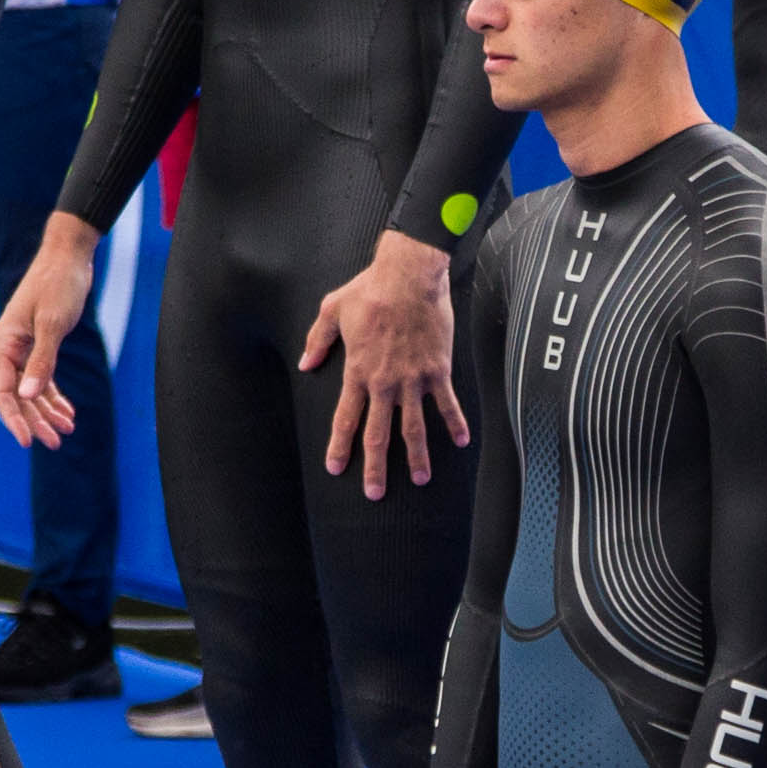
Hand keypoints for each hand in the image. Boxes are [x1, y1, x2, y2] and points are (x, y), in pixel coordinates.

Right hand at [0, 213, 99, 442]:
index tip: (28, 441)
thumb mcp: (52, 324)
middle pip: (18, 395)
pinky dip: (55, 395)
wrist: (69, 256)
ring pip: (32, 389)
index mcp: (5, 344)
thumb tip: (28, 397)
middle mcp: (11, 349)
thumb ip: (41, 362)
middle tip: (55, 442)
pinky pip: (44, 377)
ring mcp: (25, 347)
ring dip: (47, 411)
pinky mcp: (41, 344)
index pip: (3, 391)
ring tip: (66, 431)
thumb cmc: (57, 284)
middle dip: (35, 420)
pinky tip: (68, 412)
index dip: (14, 418)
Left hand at [302, 231, 465, 495]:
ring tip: (419, 479)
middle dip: (375, 467)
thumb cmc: (370, 289)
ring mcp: (413, 379)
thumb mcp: (332, 310)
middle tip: (374, 492)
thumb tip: (305, 363)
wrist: (409, 275)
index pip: (346, 418)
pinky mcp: (438, 370)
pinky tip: (461, 443)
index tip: (336, 468)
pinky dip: (455, 424)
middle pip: (378, 433)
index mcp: (357, 371)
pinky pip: (447, 403)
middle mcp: (385, 382)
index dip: (340, 446)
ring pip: (413, 427)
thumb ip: (318, 340)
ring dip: (416, 456)